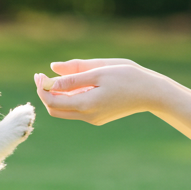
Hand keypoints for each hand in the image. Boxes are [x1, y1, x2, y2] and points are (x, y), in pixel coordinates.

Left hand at [33, 59, 173, 125]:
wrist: (151, 92)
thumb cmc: (128, 77)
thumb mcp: (99, 71)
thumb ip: (73, 75)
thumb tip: (50, 73)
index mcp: (86, 104)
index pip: (52, 100)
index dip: (42, 88)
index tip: (39, 74)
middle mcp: (88, 116)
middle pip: (55, 110)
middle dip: (45, 93)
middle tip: (42, 76)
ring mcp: (93, 118)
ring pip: (65, 111)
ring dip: (56, 96)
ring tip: (55, 78)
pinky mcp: (99, 117)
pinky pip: (76, 110)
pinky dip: (69, 98)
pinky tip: (73, 85)